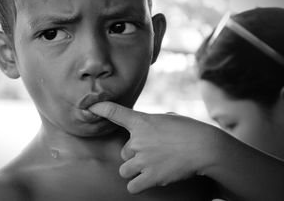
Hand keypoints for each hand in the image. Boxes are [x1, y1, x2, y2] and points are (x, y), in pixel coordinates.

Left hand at [89, 101, 216, 193]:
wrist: (204, 147)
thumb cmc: (189, 130)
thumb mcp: (169, 118)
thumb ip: (154, 122)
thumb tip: (153, 128)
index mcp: (142, 121)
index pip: (114, 112)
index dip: (100, 108)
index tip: (89, 106)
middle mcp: (137, 140)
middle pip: (124, 151)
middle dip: (134, 154)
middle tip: (151, 154)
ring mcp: (143, 159)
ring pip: (125, 169)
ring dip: (134, 170)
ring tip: (149, 167)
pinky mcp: (151, 176)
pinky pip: (132, 186)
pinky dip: (137, 184)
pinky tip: (146, 180)